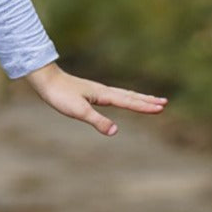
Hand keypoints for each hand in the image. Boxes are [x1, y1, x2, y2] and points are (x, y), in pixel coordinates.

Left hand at [24, 62, 166, 135]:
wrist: (46, 80)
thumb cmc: (60, 95)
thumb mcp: (79, 111)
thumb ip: (97, 121)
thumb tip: (115, 132)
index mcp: (104, 95)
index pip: (129, 102)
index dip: (145, 106)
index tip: (161, 108)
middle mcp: (104, 91)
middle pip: (130, 96)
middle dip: (147, 101)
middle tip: (165, 103)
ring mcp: (97, 90)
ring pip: (123, 94)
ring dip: (138, 98)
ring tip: (150, 100)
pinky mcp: (90, 92)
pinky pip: (114, 95)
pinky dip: (124, 97)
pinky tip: (120, 98)